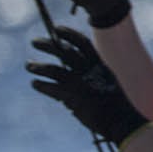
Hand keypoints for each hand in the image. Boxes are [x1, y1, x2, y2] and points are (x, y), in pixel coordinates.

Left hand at [26, 26, 148, 145]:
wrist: (123, 122)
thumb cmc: (116, 108)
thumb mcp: (107, 86)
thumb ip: (91, 80)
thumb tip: (69, 87)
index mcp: (100, 65)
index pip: (83, 43)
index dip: (69, 34)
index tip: (57, 29)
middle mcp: (89, 70)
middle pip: (64, 51)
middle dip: (48, 44)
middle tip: (35, 41)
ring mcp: (80, 83)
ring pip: (54, 69)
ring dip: (39, 66)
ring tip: (28, 65)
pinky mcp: (73, 98)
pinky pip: (51, 88)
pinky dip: (41, 85)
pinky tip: (34, 83)